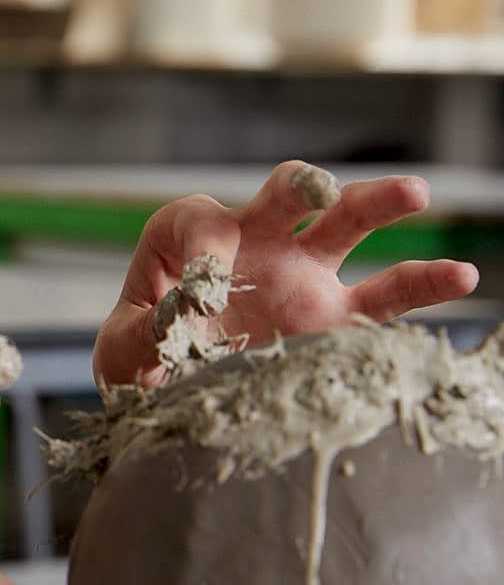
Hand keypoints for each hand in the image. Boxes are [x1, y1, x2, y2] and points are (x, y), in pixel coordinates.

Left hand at [93, 162, 479, 388]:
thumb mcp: (122, 351)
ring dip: (374, 203)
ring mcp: (297, 272)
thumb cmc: (139, 360)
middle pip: (280, 197)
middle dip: (297, 187)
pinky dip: (421, 283)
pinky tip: (462, 275)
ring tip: (414, 193)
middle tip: (314, 189)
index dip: (201, 244)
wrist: (171, 396)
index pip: (197, 219)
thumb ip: (142, 336)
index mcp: (184, 239)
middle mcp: (249, 241)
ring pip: (342, 224)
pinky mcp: (331, 314)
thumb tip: (175, 322)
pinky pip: (383, 294)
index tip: (197, 287)